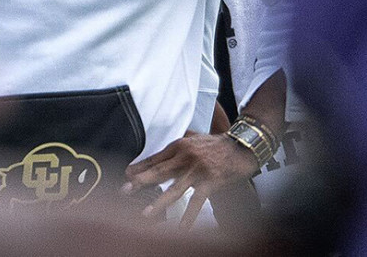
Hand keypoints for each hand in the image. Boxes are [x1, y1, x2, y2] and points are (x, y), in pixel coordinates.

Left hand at [123, 132, 258, 228]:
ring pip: (174, 189)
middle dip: (140, 182)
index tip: (126, 175)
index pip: (155, 159)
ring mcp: (197, 171)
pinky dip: (189, 216)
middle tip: (125, 191)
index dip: (139, 168)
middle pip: (159, 172)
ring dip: (159, 203)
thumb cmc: (217, 144)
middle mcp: (185, 157)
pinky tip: (182, 227)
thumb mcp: (193, 139)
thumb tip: (159, 154)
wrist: (241, 147)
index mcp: (179, 146)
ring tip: (146, 214)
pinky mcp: (210, 182)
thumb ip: (177, 145)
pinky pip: (197, 201)